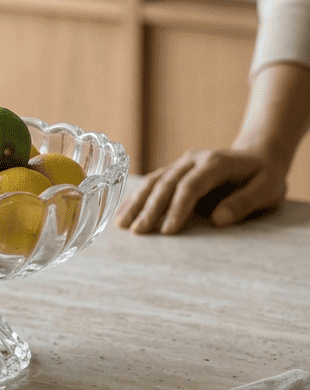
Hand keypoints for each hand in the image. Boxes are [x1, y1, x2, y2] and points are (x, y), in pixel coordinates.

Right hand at [115, 148, 287, 234]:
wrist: (259, 156)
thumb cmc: (265, 177)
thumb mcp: (267, 190)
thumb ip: (245, 203)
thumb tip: (218, 220)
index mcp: (216, 163)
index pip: (190, 186)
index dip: (178, 208)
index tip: (168, 232)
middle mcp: (194, 159)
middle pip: (167, 183)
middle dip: (151, 208)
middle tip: (139, 233)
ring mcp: (183, 163)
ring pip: (155, 181)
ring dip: (137, 202)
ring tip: (123, 225)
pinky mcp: (176, 170)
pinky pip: (153, 183)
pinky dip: (138, 198)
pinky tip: (124, 213)